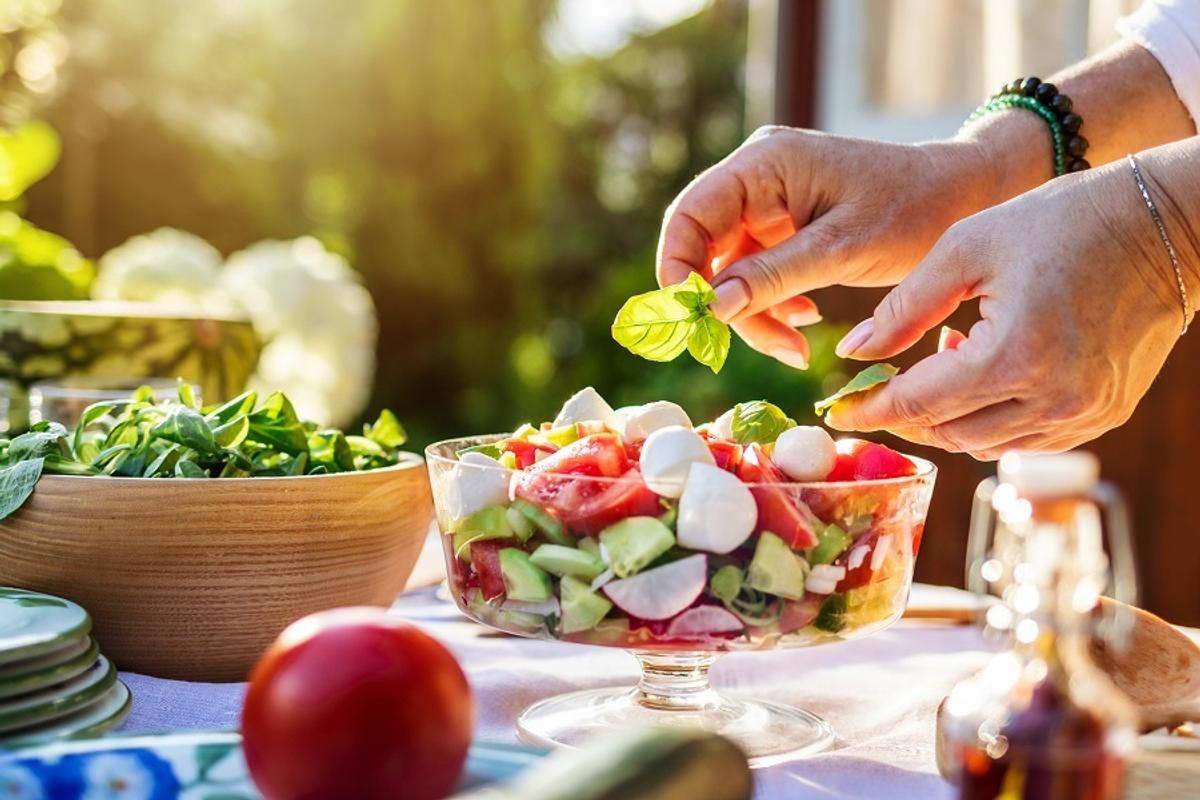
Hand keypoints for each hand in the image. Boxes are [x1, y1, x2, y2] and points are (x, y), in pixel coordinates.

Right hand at [655, 127, 998, 367]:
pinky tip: (803, 324)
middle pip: (706, 248)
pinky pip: (757, 274)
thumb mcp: (842, 249)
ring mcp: (769, 203)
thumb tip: (711, 307)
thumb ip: (773, 276)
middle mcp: (757, 177)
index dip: (679, 268)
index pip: (690, 215)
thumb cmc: (913, 210)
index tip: (694, 319)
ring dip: (754, 315)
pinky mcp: (784, 228)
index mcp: (764, 163)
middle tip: (757, 344)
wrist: (966, 197)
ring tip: (794, 348)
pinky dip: (773, 306)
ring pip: (731, 271)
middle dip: (725, 303)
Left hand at [826, 157, 1194, 459]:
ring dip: (951, 415)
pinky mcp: (1106, 414)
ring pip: (986, 444)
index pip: (918, 404)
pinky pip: (1028, 439)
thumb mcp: (965, 249)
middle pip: (949, 433)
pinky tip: (989, 370)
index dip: (870, 409)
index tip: (838, 409)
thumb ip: (904, 308)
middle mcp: (1053, 400)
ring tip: (948, 358)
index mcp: (1014, 356)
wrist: (1163, 223)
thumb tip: (854, 352)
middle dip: (908, 413)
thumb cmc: (1059, 221)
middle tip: (886, 380)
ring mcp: (1085, 415)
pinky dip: (994, 419)